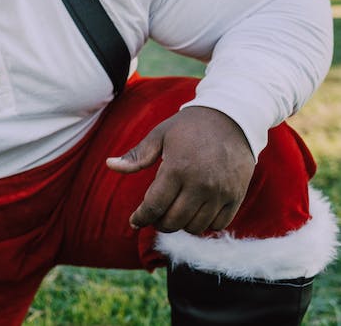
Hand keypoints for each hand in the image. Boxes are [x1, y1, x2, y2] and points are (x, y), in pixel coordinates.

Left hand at [105, 106, 255, 234]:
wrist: (232, 119)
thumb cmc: (189, 127)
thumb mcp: (160, 135)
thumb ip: (136, 155)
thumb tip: (110, 165)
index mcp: (177, 168)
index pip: (154, 206)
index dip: (141, 218)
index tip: (134, 221)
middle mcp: (200, 184)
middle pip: (174, 221)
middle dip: (158, 223)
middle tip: (154, 216)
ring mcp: (221, 192)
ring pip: (195, 226)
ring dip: (180, 225)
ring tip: (173, 213)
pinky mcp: (236, 196)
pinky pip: (218, 224)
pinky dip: (204, 224)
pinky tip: (195, 213)